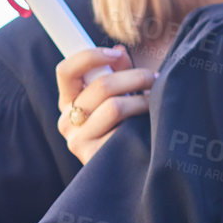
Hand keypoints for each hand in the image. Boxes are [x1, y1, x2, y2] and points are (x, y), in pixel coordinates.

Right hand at [55, 45, 151, 164]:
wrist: (127, 171)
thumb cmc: (125, 125)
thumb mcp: (118, 96)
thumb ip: (115, 74)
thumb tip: (119, 51)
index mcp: (69, 101)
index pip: (66, 70)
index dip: (91, 56)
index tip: (116, 54)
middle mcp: (67, 120)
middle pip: (101, 85)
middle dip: (135, 76)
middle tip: (155, 78)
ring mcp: (77, 139)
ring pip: (114, 106)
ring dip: (143, 99)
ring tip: (155, 101)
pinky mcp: (91, 155)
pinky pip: (121, 128)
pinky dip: (141, 119)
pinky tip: (150, 122)